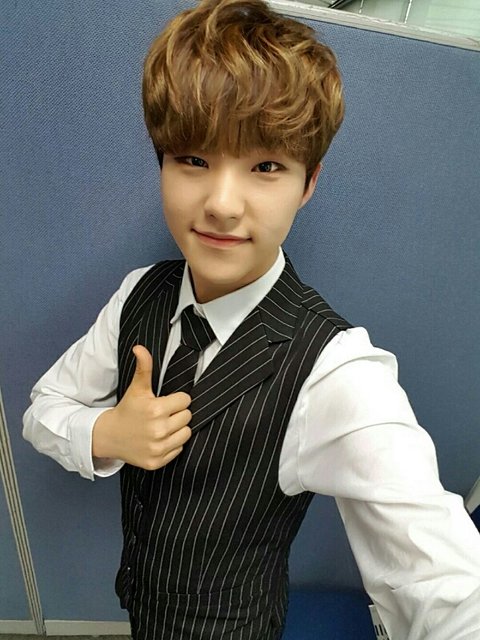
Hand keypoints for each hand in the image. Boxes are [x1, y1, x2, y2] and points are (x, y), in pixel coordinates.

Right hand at [92, 345, 191, 469]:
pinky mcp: (157, 461)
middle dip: (177, 413)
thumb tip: (140, 347)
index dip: (176, 399)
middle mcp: (158, 430)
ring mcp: (157, 448)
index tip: (165, 402)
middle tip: (163, 414)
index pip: (185, 400)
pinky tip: (159, 439)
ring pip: (186, 433)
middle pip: (187, 417)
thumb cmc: (127, 409)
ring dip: (178, 429)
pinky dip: (172, 444)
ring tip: (163, 425)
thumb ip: (143, 367)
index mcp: (155, 410)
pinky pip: (179, 449)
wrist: (108, 436)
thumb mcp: (137, 388)